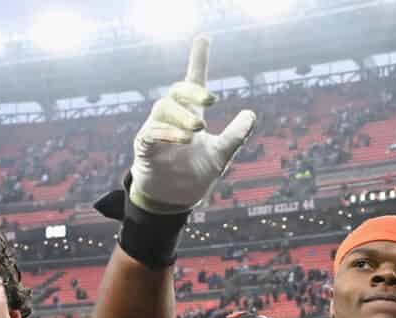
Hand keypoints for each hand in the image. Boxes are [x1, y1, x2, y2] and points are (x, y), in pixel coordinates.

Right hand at [129, 36, 256, 213]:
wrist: (176, 200)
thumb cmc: (195, 174)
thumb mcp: (221, 155)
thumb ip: (235, 136)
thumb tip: (251, 114)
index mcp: (191, 114)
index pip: (193, 82)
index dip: (198, 60)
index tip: (203, 38)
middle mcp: (172, 117)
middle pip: (177, 91)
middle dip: (193, 91)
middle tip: (212, 101)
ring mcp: (156, 129)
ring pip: (162, 107)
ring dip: (181, 115)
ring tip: (198, 129)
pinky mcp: (145, 146)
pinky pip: (151, 131)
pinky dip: (167, 133)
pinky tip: (184, 139)